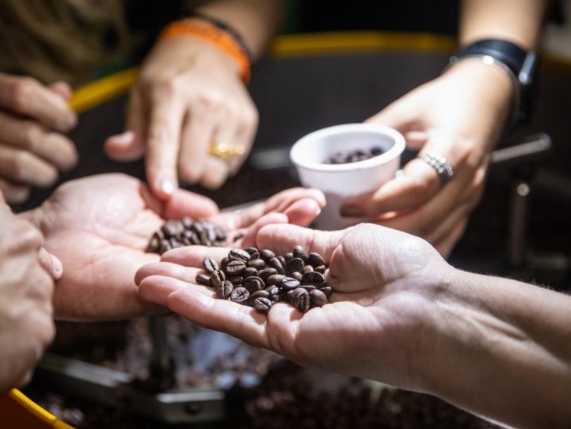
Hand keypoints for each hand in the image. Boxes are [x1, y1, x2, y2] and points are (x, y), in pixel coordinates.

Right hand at [0, 73, 77, 202]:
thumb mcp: (6, 104)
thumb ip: (38, 98)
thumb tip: (64, 92)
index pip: (23, 94)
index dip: (55, 110)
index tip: (68, 123)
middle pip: (29, 136)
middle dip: (59, 150)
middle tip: (67, 158)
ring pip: (19, 166)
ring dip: (45, 173)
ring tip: (48, 173)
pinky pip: (4, 188)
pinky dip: (22, 190)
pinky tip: (23, 185)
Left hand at [23, 173, 323, 320]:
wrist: (41, 236)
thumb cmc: (78, 209)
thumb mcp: (136, 188)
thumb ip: (174, 199)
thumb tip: (208, 204)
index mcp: (180, 231)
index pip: (233, 221)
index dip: (266, 208)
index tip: (298, 193)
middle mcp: (186, 254)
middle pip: (244, 240)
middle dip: (283, 219)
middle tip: (317, 201)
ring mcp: (180, 275)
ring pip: (236, 259)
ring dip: (274, 237)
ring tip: (309, 213)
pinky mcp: (165, 293)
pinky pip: (208, 279)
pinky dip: (240, 263)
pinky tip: (271, 243)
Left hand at [105, 36, 257, 197]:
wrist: (207, 50)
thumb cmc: (167, 78)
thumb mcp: (141, 95)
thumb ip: (131, 130)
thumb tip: (115, 150)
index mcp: (170, 92)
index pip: (164, 138)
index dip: (162, 168)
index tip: (163, 193)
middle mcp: (205, 101)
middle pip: (192, 165)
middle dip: (179, 173)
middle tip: (174, 157)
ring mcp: (231, 111)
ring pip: (215, 170)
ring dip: (201, 171)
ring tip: (194, 150)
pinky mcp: (248, 120)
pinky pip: (232, 165)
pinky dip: (219, 163)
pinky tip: (211, 142)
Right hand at [136, 223, 449, 389]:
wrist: (429, 307)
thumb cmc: (401, 269)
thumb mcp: (340, 241)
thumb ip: (296, 241)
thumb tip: (262, 232)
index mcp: (309, 276)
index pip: (254, 263)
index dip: (221, 251)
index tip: (190, 238)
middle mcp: (292, 302)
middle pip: (230, 287)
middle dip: (190, 274)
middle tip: (148, 261)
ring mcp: (285, 322)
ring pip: (222, 306)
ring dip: (181, 293)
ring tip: (141, 277)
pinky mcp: (283, 339)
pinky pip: (233, 321)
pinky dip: (197, 306)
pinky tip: (165, 292)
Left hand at [342, 59, 513, 255]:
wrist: (486, 100)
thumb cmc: (443, 101)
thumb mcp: (406, 109)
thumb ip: (375, 132)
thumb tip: (339, 156)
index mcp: (452, 150)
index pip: (417, 186)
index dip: (380, 201)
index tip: (349, 206)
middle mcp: (466, 179)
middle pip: (424, 219)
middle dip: (383, 230)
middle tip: (348, 230)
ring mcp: (470, 197)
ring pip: (434, 233)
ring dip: (397, 241)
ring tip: (363, 240)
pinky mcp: (468, 207)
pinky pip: (443, 236)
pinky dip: (416, 244)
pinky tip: (392, 248)